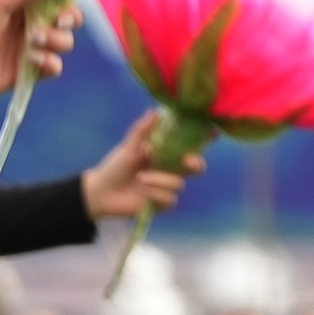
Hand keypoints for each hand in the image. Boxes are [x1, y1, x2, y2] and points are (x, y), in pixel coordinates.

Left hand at [0, 0, 81, 102]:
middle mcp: (32, 25)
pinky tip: (33, 61)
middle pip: (67, 20)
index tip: (67, 0)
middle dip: (68, 19)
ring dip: (55, 40)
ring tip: (34, 42)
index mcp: (24, 6)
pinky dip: (50, 63)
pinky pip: (56, 67)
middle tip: (59, 21)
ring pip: (65, 42)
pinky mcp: (32, 72)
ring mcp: (33, 49)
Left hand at [80, 110, 206, 219]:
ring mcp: (167, 187)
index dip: (203, 139)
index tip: (211, 132)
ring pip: (179, 183)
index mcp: (165, 152)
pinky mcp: (162, 203)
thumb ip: (142, 130)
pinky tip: (143, 191)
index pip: (189, 145)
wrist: (102, 192)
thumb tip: (155, 111)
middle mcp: (170, 169)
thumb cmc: (116, 166)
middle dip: (196, 163)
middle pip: (196, 166)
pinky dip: (156, 193)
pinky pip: (170, 199)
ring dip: (160, 180)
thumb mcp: (128, 146)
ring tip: (140, 178)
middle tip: (189, 160)